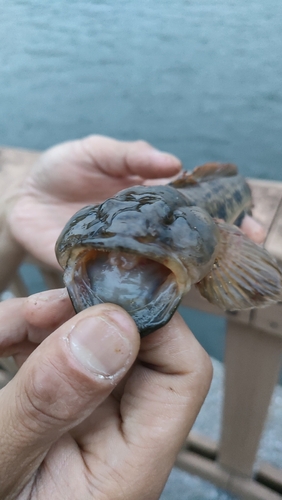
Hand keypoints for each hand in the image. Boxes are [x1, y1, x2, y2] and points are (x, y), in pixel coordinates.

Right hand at [0, 289, 211, 499]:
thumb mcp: (1, 468)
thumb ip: (49, 406)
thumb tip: (110, 328)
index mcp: (126, 466)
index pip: (180, 375)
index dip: (154, 322)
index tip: (103, 293)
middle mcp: (113, 437)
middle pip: (130, 344)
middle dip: (83, 306)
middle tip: (43, 272)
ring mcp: (81, 418)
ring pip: (83, 337)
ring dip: (42, 317)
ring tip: (7, 327)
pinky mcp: (51, 407)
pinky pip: (48, 349)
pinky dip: (20, 331)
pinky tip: (2, 335)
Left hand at [7, 135, 264, 270]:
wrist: (23, 200)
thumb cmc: (62, 171)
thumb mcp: (94, 151)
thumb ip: (130, 155)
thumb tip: (174, 163)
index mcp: (151, 201)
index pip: (197, 208)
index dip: (227, 213)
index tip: (252, 220)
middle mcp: (147, 233)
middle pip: (194, 243)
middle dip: (226, 246)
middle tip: (249, 246)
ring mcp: (130, 257)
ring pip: (171, 269)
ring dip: (198, 273)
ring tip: (222, 271)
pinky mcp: (106, 276)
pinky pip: (134, 287)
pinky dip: (154, 292)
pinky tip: (172, 293)